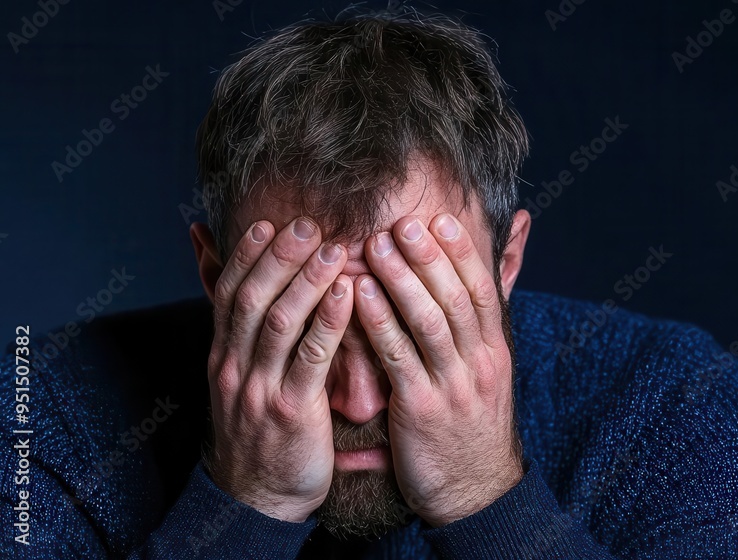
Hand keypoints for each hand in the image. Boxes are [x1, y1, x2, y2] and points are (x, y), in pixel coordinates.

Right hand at [205, 218, 352, 521]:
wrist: (258, 496)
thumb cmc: (260, 427)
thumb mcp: (240, 376)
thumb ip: (242, 330)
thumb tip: (223, 290)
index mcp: (223, 354)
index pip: (228, 291)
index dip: (249, 255)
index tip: (272, 221)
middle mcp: (234, 365)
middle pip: (251, 297)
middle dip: (279, 257)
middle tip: (307, 223)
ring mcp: (259, 388)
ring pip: (278, 322)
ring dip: (306, 281)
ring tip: (333, 249)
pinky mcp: (290, 410)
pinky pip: (309, 359)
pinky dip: (327, 323)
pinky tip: (348, 296)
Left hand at [355, 213, 523, 526]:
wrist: (475, 488)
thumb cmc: (474, 419)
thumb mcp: (490, 366)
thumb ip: (489, 311)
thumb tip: (513, 255)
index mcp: (494, 350)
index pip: (482, 291)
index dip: (462, 254)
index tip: (440, 218)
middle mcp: (479, 362)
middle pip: (455, 300)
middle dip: (429, 259)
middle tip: (403, 222)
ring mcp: (452, 386)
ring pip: (428, 324)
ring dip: (401, 282)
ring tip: (375, 247)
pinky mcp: (421, 410)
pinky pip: (399, 359)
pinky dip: (380, 324)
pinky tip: (359, 296)